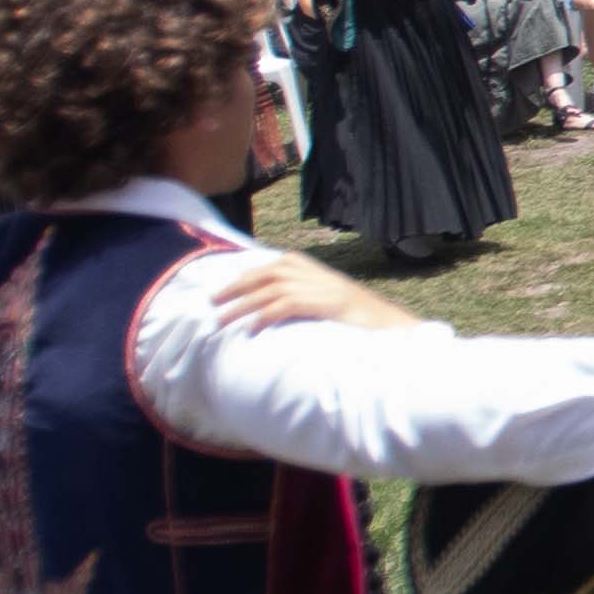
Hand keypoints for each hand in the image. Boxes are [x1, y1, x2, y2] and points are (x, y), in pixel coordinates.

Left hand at [199, 248, 425, 338]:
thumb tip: (266, 302)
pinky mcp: (320, 301)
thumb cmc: (350, 313)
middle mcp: (307, 270)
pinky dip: (264, 317)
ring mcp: (314, 284)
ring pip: (266, 291)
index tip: (220, 293)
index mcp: (305, 263)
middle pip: (260, 276)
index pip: (264, 267)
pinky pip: (283, 306)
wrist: (382, 320)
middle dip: (233, 290)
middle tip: (211, 305)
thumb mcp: (318, 294)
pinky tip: (252, 330)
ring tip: (222, 322)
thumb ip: (295, 291)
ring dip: (241, 307)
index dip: (239, 279)